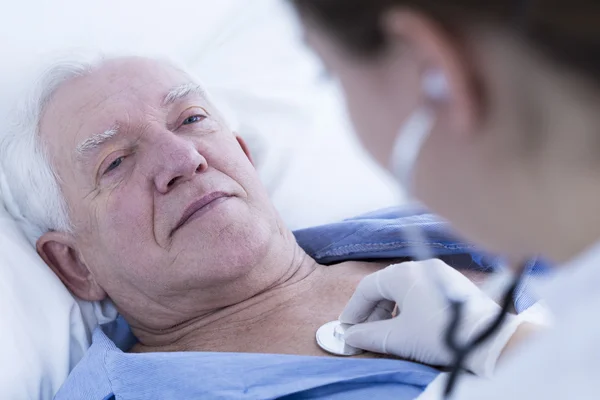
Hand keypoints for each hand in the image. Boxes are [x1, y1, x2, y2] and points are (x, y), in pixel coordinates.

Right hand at [340, 259, 522, 376]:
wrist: (486, 340)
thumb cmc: (440, 335)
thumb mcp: (398, 338)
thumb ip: (368, 335)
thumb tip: (352, 336)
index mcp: (402, 274)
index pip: (367, 287)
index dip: (354, 309)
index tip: (347, 327)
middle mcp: (420, 266)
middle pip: (385, 286)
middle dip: (372, 311)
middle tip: (365, 333)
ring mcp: (438, 272)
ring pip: (403, 288)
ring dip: (389, 310)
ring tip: (387, 331)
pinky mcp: (453, 284)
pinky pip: (420, 291)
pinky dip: (408, 307)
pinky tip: (409, 324)